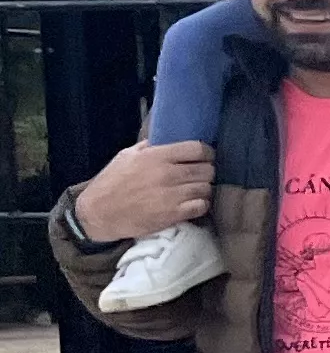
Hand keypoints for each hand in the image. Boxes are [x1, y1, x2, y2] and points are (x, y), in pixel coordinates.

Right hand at [74, 139, 212, 242]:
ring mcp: (171, 196)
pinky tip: (192, 203)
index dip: (206, 153)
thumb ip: (150, 146)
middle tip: (199, 174)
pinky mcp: (173, 214)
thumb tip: (168, 138)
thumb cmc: (111, 182)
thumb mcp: (126, 156)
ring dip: (203, 188)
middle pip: (207, 169)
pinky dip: (201, 204)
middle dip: (206, 171)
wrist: (99, 213)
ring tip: (194, 189)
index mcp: (156, 157)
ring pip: (206, 188)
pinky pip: (202, 206)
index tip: (204, 156)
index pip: (198, 149)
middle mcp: (167, 174)